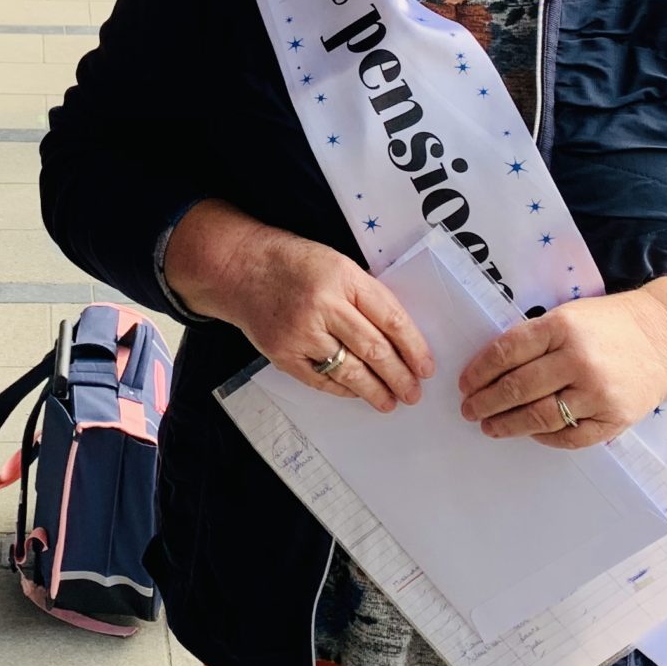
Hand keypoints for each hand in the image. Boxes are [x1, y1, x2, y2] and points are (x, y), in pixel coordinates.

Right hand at [166, 200, 430, 411]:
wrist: (239, 267)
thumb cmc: (293, 263)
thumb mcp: (337, 264)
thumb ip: (365, 295)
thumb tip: (400, 337)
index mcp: (343, 278)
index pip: (390, 319)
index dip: (413, 347)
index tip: (426, 367)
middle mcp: (322, 306)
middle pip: (373, 350)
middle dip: (399, 376)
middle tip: (414, 393)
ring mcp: (300, 333)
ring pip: (349, 371)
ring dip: (374, 390)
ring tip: (389, 402)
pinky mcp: (282, 353)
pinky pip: (320, 380)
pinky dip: (342, 390)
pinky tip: (356, 393)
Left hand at [458, 280, 666, 449]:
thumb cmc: (609, 325)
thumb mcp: (569, 316)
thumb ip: (535, 338)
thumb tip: (489, 368)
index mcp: (562, 327)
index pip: (506, 352)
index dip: (479, 371)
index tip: (464, 384)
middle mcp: (578, 360)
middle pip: (517, 388)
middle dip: (485, 403)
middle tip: (469, 410)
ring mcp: (597, 393)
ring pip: (539, 417)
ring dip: (507, 425)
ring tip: (490, 427)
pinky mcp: (614, 419)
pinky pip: (570, 437)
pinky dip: (545, 438)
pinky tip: (530, 433)